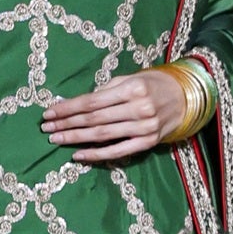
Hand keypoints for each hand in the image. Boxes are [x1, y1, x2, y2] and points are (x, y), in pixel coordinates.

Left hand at [40, 68, 183, 161]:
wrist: (185, 98)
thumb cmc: (153, 84)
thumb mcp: (131, 79)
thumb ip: (106, 91)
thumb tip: (76, 104)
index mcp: (132, 88)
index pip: (92, 101)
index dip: (68, 108)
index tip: (49, 112)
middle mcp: (139, 108)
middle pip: (94, 119)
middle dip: (67, 124)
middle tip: (47, 128)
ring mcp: (144, 128)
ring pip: (102, 135)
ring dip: (76, 138)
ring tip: (56, 139)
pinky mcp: (148, 143)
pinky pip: (117, 151)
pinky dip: (96, 154)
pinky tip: (78, 155)